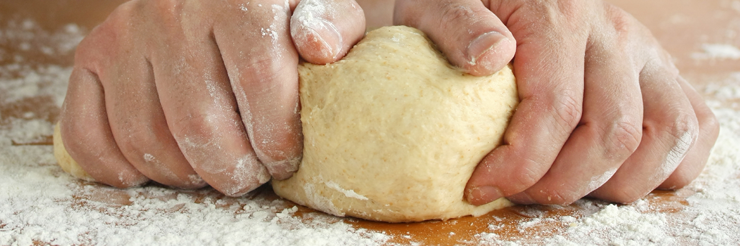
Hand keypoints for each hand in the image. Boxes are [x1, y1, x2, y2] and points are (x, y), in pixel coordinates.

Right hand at [59, 0, 364, 195]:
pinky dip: (118, 168)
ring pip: (147, 139)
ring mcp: (124, 35)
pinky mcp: (92, 57)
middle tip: (249, 173)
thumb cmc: (270, 9)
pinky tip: (153, 170)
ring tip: (212, 168)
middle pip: (200, 125)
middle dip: (233, 169)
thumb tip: (320, 48)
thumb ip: (332, 24)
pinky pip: (88, 133)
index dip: (276, 141)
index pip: (258, 85)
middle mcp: (170, 11)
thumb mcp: (314, 6)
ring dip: (185, 174)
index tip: (284, 159)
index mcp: (236, 0)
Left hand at [395, 0, 718, 204]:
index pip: (556, 109)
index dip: (520, 165)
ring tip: (562, 185)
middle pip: (613, 133)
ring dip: (617, 182)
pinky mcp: (656, 71)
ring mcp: (643, 54)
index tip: (480, 185)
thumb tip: (489, 59)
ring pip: (668, 134)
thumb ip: (456, 24)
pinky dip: (669, 164)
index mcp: (560, 16)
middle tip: (516, 192)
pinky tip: (616, 172)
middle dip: (561, 184)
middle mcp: (613, 34)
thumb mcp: (439, 1)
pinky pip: (694, 123)